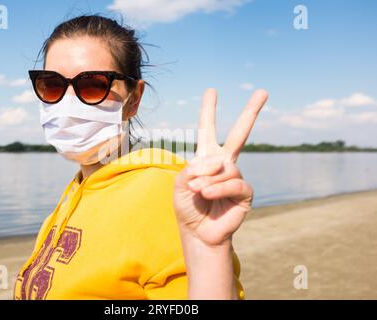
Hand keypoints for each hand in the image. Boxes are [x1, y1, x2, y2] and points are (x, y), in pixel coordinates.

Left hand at [174, 88, 267, 246]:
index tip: (212, 90)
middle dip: (251, 112)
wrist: (197, 232)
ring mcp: (236, 176)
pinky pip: (234, 181)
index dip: (209, 110)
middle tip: (263, 91)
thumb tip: (219, 162)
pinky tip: (207, 194)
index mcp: (206, 157)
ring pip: (227, 165)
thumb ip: (194, 167)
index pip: (208, 129)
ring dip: (208, 179)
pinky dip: (218, 188)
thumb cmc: (188, 207)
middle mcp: (223, 163)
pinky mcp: (245, 192)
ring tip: (198, 191)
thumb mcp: (180, 183)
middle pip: (239, 134)